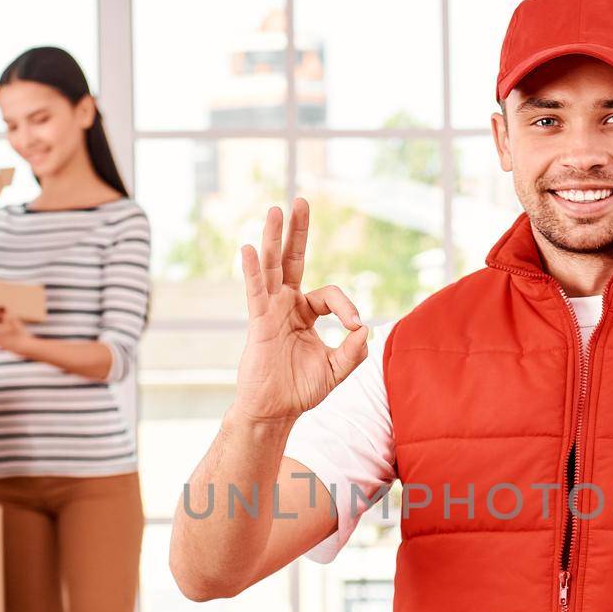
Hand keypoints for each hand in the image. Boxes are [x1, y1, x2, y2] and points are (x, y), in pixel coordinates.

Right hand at [229, 198, 369, 424]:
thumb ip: (353, 351)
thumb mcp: (337, 370)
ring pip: (273, 269)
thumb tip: (363, 329)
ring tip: (276, 210)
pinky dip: (253, 271)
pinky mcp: (258, 322)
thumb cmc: (301, 390)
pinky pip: (256, 292)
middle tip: (302, 200)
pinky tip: (249, 249)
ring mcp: (271, 311)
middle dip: (298, 232)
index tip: (354, 328)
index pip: (330, 296)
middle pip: (292, 261)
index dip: (346, 307)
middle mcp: (287, 306)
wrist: (276, 411)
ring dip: (275, 239)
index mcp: (306, 313)